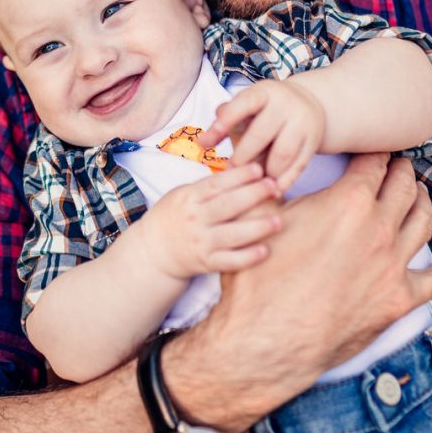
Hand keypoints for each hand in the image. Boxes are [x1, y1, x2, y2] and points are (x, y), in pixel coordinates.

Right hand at [143, 164, 280, 279]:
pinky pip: (230, 261)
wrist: (153, 252)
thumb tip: (242, 170)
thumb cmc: (174, 217)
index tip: (259, 169)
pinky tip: (265, 251)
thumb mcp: (183, 195)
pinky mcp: (207, 263)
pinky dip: (248, 257)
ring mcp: (201, 242)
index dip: (239, 176)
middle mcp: (195, 219)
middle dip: (254, 195)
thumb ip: (208, 187)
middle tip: (275, 188)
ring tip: (278, 221)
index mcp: (190, 198)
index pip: (217, 184)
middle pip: (228, 205)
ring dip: (257, 228)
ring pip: (232, 235)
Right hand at [164, 154, 431, 432]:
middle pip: (403, 187)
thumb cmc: (259, 279)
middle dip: (402, 171)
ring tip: (419, 196)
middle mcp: (379, 228)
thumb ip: (268, 183)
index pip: (373, 164)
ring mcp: (394, 265)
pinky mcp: (399, 299)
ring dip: (422, 204)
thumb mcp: (259, 217)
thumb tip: (263, 161)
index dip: (375, 153)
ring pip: (422, 223)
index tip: (374, 152)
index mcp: (349, 201)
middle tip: (400, 166)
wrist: (268, 338)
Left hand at [201, 79, 325, 190]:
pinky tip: (272, 190)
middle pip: (261, 134)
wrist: (310, 104)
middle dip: (242, 156)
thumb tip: (205, 140)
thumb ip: (226, 118)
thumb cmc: (265, 110)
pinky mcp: (313, 142)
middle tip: (229, 171)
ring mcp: (303, 123)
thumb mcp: (247, 105)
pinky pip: (298, 166)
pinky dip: (284, 181)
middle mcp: (286, 104)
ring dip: (264, 172)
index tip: (205, 143)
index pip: (243, 104)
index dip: (224, 123)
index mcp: (264, 92)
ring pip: (282, 154)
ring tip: (250, 182)